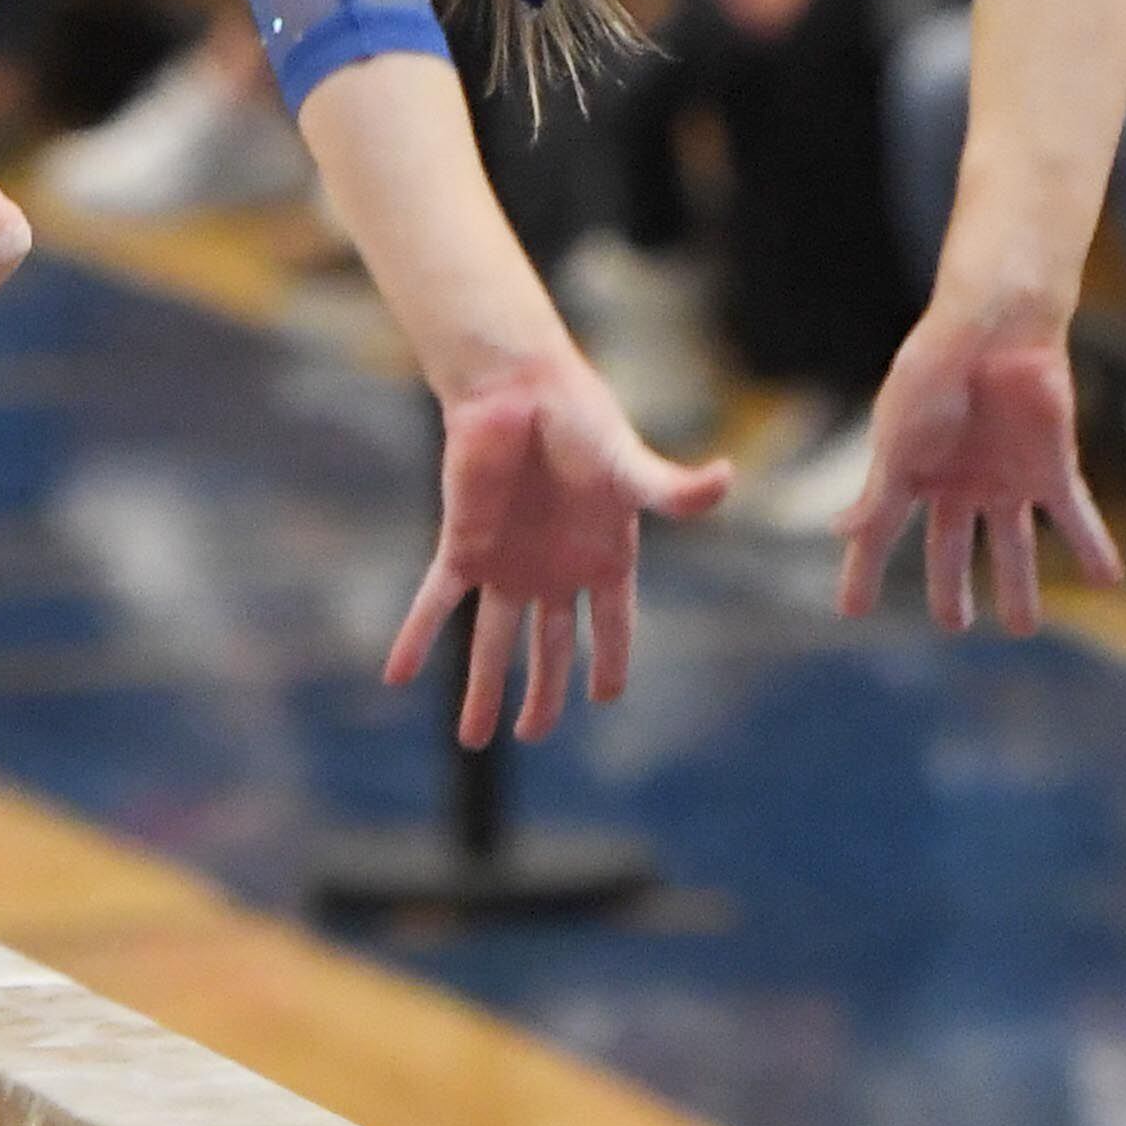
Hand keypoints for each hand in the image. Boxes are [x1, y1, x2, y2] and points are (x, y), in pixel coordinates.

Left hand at [386, 355, 732, 742]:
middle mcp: (554, 570)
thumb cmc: (581, 420)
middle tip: (534, 733)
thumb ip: (672, 488)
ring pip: (494, 641)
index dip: (610, 662)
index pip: (612, 626)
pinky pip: (436, 602)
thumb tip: (728, 479)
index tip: (607, 697)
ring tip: (473, 740)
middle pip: (548, 647)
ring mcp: (507, 563)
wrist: (516, 386)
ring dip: (481, 689)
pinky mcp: (463, 547)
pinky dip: (417, 638)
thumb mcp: (630, 463)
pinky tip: (397, 673)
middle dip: (543, 694)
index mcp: (603, 557)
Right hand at [838, 304, 1120, 634]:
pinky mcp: (1051, 468)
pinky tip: (1107, 579)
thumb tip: (845, 533)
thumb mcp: (896, 432)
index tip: (851, 610)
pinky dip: (1091, 547)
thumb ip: (878, 489)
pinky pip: (1074, 517)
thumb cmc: (934, 368)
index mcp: (910, 472)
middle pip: (951, 547)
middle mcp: (958, 481)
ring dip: (1018, 585)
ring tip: (1022, 627)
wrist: (995, 324)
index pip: (880, 534)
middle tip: (955, 624)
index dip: (863, 572)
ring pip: (1013, 545)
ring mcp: (1005, 477)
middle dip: (951, 587)